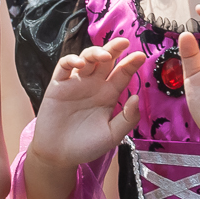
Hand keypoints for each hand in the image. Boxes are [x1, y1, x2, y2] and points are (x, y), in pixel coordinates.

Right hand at [31, 45, 146, 168]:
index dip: (131, 63)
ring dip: (95, 52)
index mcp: (109, 94)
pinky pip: (63, 67)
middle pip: (106, 60)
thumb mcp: (113, 135)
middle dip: (114, 48)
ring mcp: (76, 84)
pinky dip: (71, 61)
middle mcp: (93, 85)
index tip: (141, 56)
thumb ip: (127, 119)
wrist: (59, 156)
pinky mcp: (57, 86)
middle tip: (123, 42)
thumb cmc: (87, 146)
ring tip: (103, 56)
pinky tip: (80, 64)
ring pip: (86, 58)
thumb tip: (137, 97)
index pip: (122, 73)